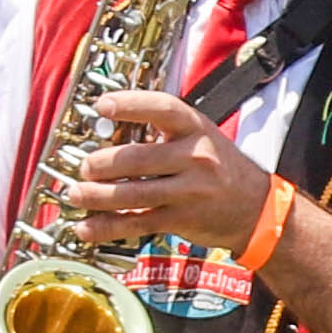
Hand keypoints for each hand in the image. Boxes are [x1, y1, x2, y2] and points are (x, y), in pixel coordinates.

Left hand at [69, 87, 275, 256]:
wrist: (256, 209)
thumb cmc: (221, 168)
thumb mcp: (202, 136)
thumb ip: (165, 130)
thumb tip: (112, 127)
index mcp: (197, 128)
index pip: (162, 108)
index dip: (130, 104)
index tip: (102, 104)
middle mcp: (194, 157)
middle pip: (138, 158)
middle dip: (102, 163)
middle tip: (84, 166)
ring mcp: (188, 191)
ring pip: (132, 193)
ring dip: (97, 195)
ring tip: (75, 194)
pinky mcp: (180, 219)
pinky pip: (137, 223)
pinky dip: (107, 227)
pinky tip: (86, 228)